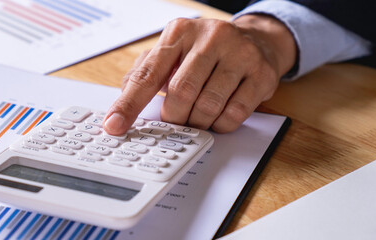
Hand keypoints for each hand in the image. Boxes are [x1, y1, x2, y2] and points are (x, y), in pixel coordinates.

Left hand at [103, 15, 296, 133]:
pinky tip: (219, 116)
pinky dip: (222, 124)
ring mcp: (239, 53)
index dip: (128, 104)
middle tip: (175, 121)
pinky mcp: (261, 73)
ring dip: (198, 122)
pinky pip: (236, 113)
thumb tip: (117, 110)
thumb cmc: (203, 53)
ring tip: (198, 117)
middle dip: (174, 117)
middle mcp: (209, 37)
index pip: (147, 74)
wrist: (255, 40)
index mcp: (178, 33)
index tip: (114, 126)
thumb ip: (141, 77)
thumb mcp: (169, 55)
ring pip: (208, 105)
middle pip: (180, 92)